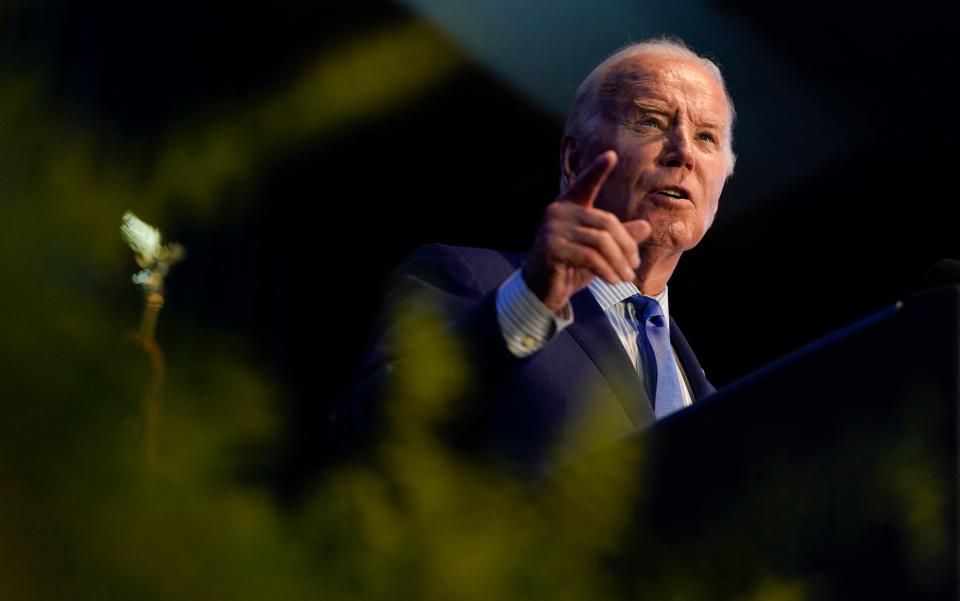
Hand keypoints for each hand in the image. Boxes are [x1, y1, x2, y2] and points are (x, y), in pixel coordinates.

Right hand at [523, 150, 651, 314]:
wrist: (542, 290)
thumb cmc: (570, 266)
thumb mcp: (598, 251)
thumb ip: (619, 237)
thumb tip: (646, 226)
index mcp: (568, 206)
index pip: (585, 184)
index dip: (597, 170)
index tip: (611, 155)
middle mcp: (557, 212)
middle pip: (606, 222)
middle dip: (626, 246)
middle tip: (634, 266)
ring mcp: (552, 228)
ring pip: (601, 241)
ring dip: (619, 262)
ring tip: (626, 278)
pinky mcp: (551, 247)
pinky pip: (590, 257)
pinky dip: (607, 270)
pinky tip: (613, 281)